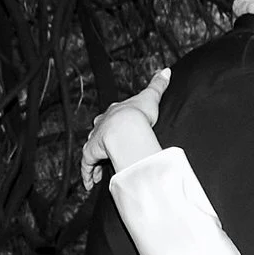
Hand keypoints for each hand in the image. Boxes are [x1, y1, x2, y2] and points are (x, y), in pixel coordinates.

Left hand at [80, 68, 168, 187]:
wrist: (127, 126)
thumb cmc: (138, 113)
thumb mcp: (150, 96)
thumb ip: (158, 84)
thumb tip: (166, 70)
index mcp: (114, 113)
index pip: (109, 117)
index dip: (111, 123)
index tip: (113, 130)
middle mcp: (102, 125)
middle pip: (98, 133)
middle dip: (100, 141)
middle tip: (105, 151)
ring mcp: (96, 140)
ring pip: (91, 151)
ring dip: (94, 162)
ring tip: (97, 173)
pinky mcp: (91, 154)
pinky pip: (87, 167)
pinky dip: (87, 175)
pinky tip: (90, 184)